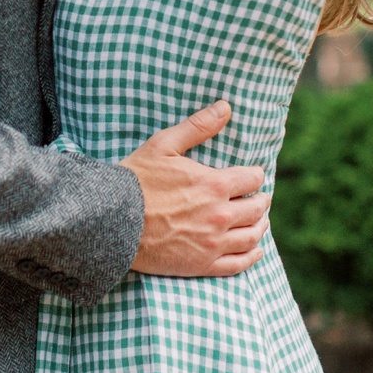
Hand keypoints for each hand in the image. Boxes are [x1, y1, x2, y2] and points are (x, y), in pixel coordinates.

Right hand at [121, 101, 269, 277]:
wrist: (112, 222)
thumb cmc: (136, 180)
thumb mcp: (164, 145)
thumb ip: (197, 126)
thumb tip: (225, 107)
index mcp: (214, 185)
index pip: (252, 179)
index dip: (255, 175)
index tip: (253, 175)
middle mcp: (219, 215)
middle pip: (256, 209)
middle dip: (261, 200)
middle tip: (259, 198)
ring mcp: (212, 243)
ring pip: (252, 236)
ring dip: (260, 226)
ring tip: (260, 221)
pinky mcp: (202, 265)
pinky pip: (238, 264)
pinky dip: (252, 256)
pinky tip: (255, 250)